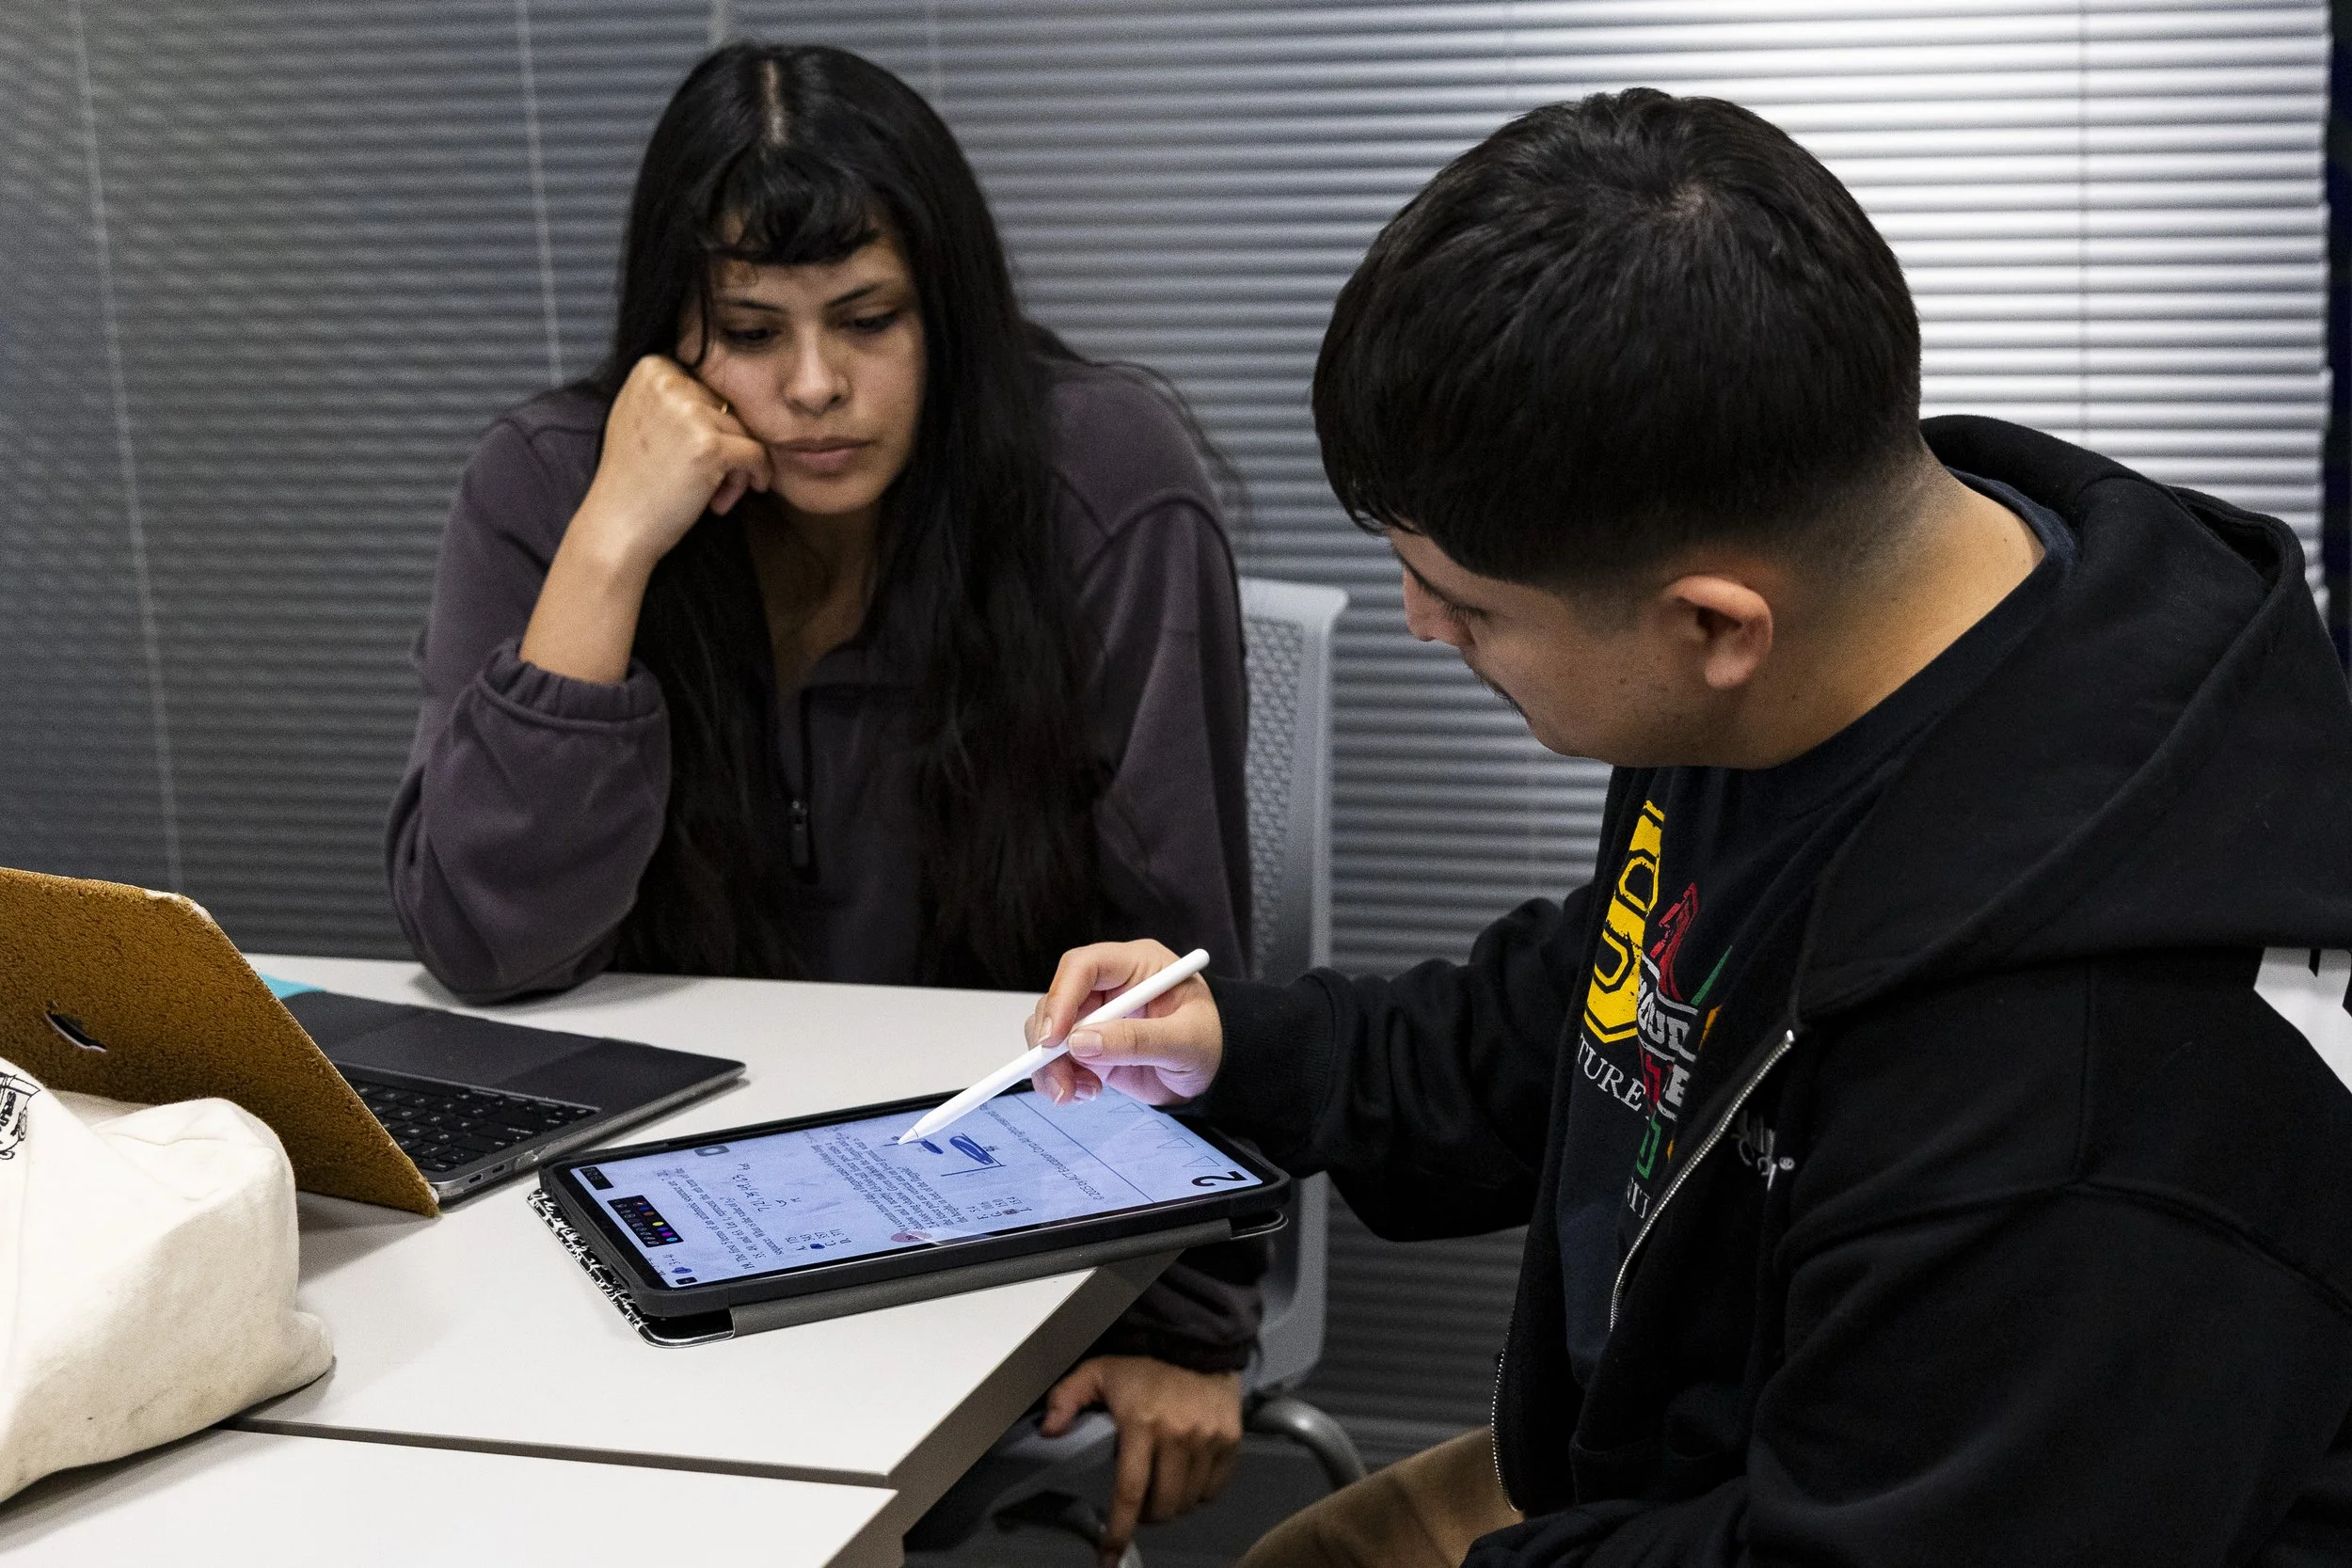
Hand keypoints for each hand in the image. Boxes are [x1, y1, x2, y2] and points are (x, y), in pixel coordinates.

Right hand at [520, 356, 773, 683]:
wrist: (617, 525)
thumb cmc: (633, 479)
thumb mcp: (640, 417)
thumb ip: (672, 395)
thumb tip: (718, 391)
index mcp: (652, 369)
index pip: (708, 389)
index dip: (710, 424)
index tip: (695, 454)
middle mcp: (669, 382)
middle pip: (728, 409)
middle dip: (726, 446)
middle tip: (709, 482)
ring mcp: (690, 413)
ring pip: (745, 433)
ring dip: (737, 468)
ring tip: (712, 496)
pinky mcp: (711, 446)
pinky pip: (757, 454)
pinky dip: (756, 476)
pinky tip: (732, 497)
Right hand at [1029, 940, 1223, 1106]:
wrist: (1215, 1073)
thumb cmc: (1212, 1043)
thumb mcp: (1186, 1042)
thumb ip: (1137, 1040)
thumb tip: (1081, 1043)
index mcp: (1137, 964)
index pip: (1084, 967)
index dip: (1062, 998)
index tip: (1054, 1039)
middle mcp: (1110, 985)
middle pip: (1057, 1000)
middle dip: (1049, 1042)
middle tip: (1060, 1079)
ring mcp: (1097, 1015)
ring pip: (1048, 1031)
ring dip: (1051, 1066)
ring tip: (1076, 1093)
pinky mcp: (1090, 1044)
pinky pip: (1056, 1057)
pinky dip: (1059, 1077)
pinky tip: (1086, 1092)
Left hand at [1040, 1356, 1242, 1563]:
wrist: (1197, 1339)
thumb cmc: (1143, 1360)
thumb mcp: (1097, 1371)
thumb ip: (1067, 1398)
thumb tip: (1048, 1431)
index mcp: (1142, 1424)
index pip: (1130, 1492)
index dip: (1119, 1531)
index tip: (1108, 1557)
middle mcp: (1179, 1436)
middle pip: (1164, 1507)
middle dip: (1147, 1515)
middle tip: (1139, 1502)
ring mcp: (1208, 1440)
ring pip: (1190, 1502)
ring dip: (1173, 1504)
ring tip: (1161, 1486)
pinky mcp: (1231, 1440)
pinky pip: (1215, 1489)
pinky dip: (1199, 1493)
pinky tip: (1186, 1477)